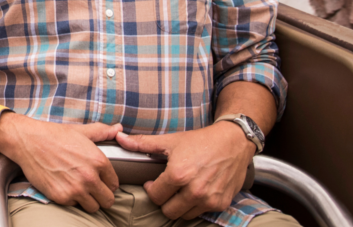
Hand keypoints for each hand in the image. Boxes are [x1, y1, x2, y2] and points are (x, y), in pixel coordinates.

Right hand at [0, 114, 121, 212]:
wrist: (28, 141)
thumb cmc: (53, 135)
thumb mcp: (81, 131)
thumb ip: (102, 132)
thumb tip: (119, 129)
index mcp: (99, 161)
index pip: (114, 184)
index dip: (106, 182)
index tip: (99, 180)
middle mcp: (90, 177)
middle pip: (108, 200)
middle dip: (101, 195)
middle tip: (91, 188)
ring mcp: (76, 189)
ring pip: (93, 207)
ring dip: (87, 200)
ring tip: (78, 188)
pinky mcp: (61, 197)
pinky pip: (74, 206)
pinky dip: (71, 199)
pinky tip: (64, 186)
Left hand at [115, 122, 254, 218]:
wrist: (233, 142)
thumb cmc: (201, 141)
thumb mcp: (170, 140)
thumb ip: (142, 143)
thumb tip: (119, 138)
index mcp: (178, 175)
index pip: (156, 196)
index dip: (152, 189)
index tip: (154, 183)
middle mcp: (194, 190)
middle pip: (168, 210)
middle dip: (164, 201)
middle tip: (166, 189)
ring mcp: (209, 199)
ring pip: (184, 215)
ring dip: (179, 205)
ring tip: (180, 191)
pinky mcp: (221, 203)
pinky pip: (202, 213)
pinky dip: (196, 206)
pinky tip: (195, 192)